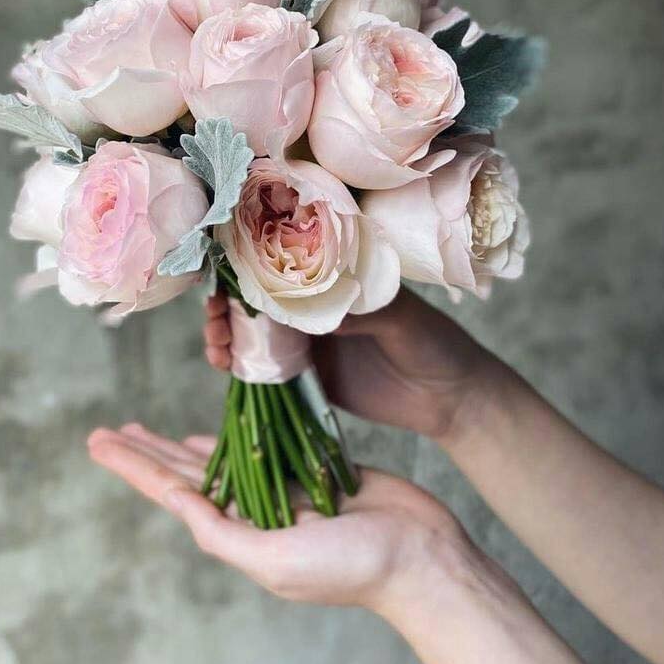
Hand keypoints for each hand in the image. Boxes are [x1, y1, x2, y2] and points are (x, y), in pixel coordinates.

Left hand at [88, 423, 464, 612]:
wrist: (420, 556)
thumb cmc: (350, 566)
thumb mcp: (274, 559)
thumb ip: (223, 534)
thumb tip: (178, 504)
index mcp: (238, 534)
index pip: (172, 491)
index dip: (133, 465)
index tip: (99, 441)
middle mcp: (252, 511)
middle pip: (184, 472)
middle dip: (144, 451)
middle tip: (106, 430)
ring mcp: (280, 489)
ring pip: (216, 456)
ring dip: (177, 442)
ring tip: (144, 427)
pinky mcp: (309, 468)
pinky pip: (260, 444)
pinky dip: (231, 435)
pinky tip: (210, 431)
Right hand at [204, 290, 503, 443]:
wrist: (450, 401)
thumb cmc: (435, 344)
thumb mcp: (402, 318)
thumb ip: (358, 310)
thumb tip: (308, 304)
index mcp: (338, 278)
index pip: (285, 261)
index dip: (248, 264)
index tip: (224, 274)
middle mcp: (316, 304)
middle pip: (256, 296)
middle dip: (226, 302)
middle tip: (213, 316)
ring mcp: (307, 339)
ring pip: (252, 331)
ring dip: (225, 333)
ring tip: (215, 344)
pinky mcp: (306, 375)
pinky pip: (263, 367)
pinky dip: (239, 364)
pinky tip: (225, 364)